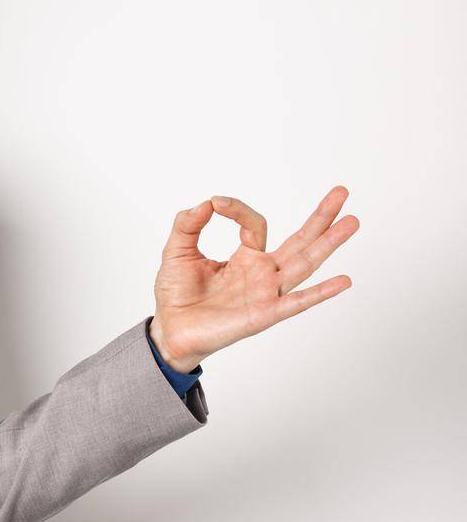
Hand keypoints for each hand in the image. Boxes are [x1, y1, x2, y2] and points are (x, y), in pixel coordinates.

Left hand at [149, 186, 358, 372]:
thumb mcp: (177, 251)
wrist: (170, 329)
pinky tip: (343, 281)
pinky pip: (296, 302)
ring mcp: (267, 292)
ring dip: (328, 243)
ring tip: (351, 222)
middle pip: (299, 241)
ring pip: (304, 263)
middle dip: (321, 217)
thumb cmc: (177, 294)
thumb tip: (206, 202)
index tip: (216, 203)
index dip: (236, 209)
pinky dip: (320, 292)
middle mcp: (262, 273)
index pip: (254, 224)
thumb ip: (188, 224)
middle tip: (341, 192)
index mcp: (245, 257)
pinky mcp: (264, 313)